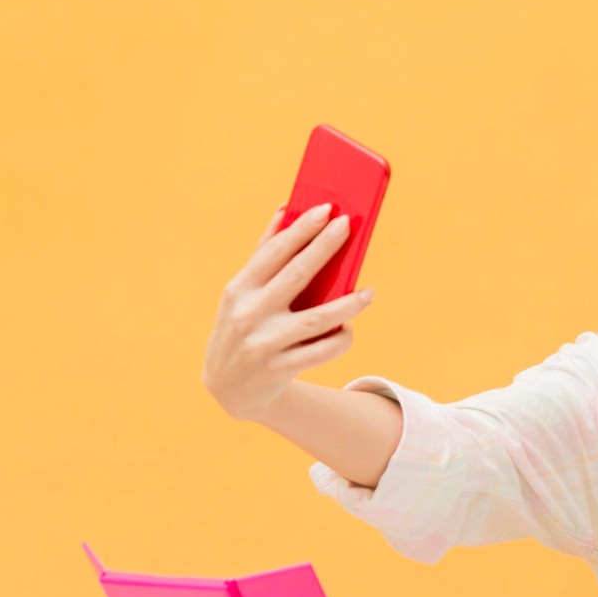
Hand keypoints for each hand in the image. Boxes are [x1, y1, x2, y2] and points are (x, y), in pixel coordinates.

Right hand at [202, 203, 374, 421]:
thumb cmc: (244, 326)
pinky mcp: (279, 369)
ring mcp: (263, 343)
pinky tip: (348, 329)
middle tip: (347, 225)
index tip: (326, 209)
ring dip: (348, 304)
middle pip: (295, 275)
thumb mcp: (242, 294)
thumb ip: (264, 254)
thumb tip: (286, 208)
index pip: (273, 252)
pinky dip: (340, 339)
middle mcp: (248, 313)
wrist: (229, 388)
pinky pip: (322, 351)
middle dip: (324, 247)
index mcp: (238, 289)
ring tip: (369, 293)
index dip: (300, 229)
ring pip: (317, 319)